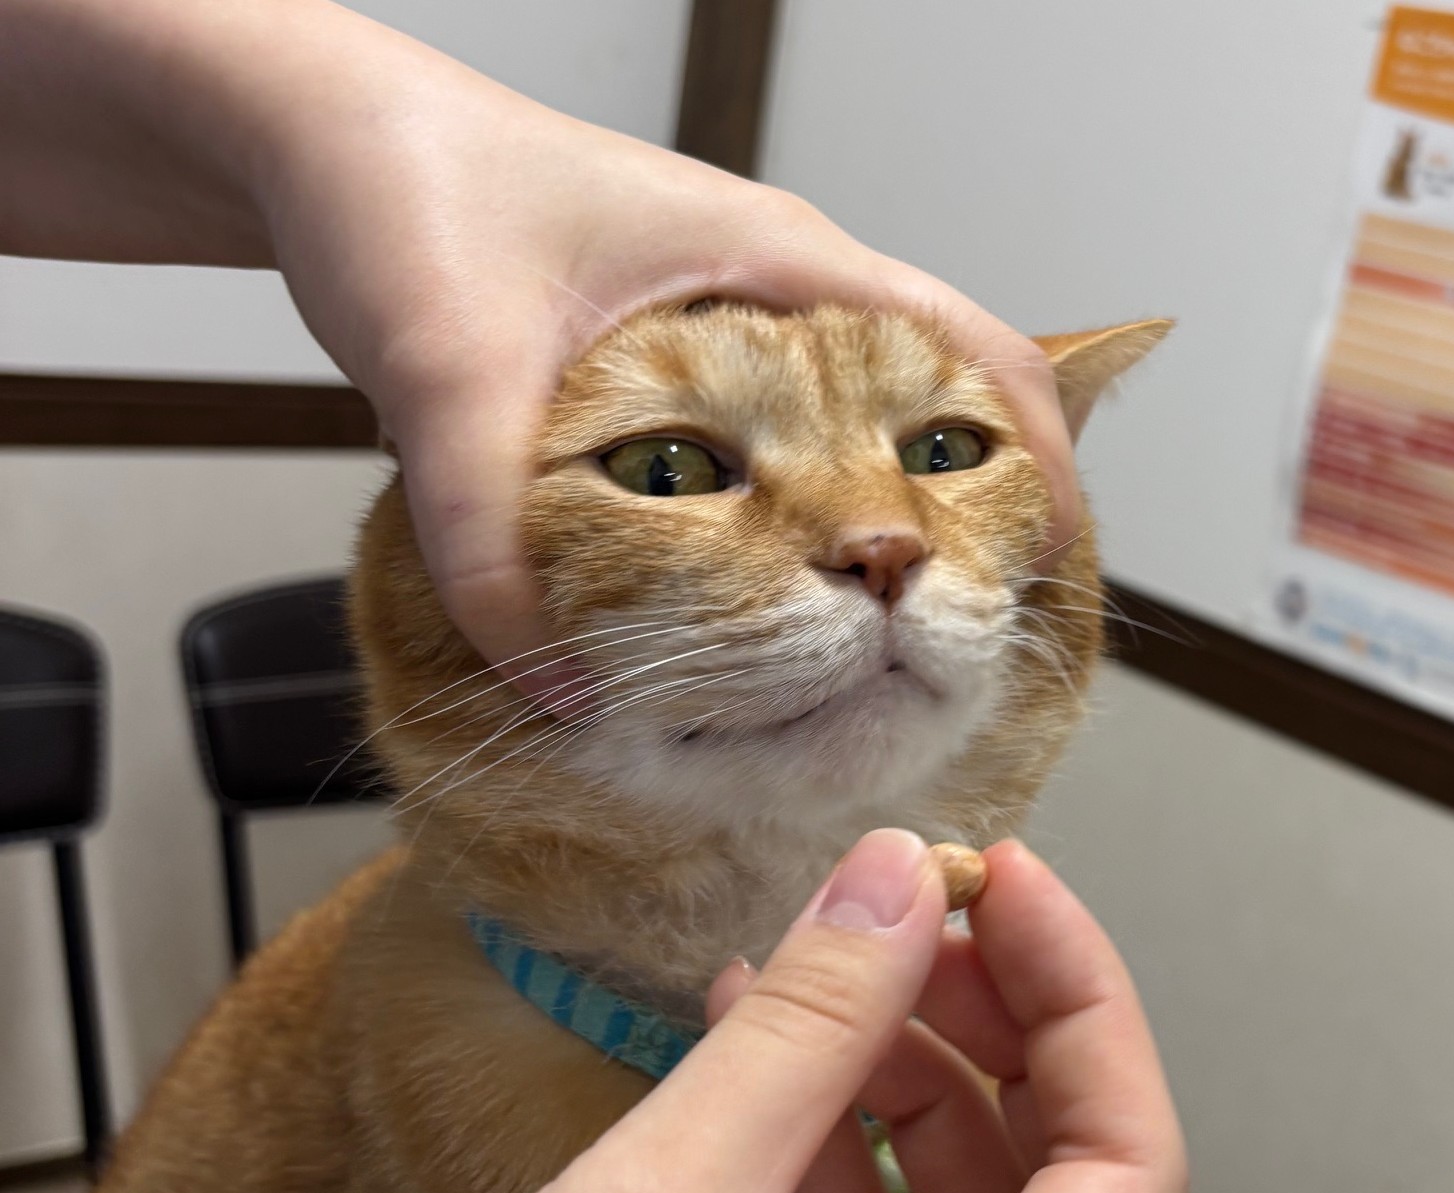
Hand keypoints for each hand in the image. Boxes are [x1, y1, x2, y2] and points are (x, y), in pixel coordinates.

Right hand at [190, 830, 1184, 1192]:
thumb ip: (802, 1035)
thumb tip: (902, 875)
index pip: (1124, 1181)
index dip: (1085, 1009)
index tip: (1007, 874)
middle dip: (990, 1033)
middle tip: (909, 895)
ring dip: (886, 1078)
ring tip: (810, 952)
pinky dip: (797, 1145)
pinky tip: (732, 1047)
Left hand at [244, 10, 1077, 662]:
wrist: (314, 140)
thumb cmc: (402, 192)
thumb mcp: (449, 374)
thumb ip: (494, 545)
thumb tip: (568, 698)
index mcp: (775, 258)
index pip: (968, 347)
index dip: (1038, 460)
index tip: (1047, 572)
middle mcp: (768, 289)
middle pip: (930, 402)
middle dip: (965, 520)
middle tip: (961, 641)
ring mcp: (721, 326)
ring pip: (847, 433)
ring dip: (874, 531)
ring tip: (873, 649)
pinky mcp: (662, 368)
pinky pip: (766, 455)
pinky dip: (784, 530)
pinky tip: (752, 610)